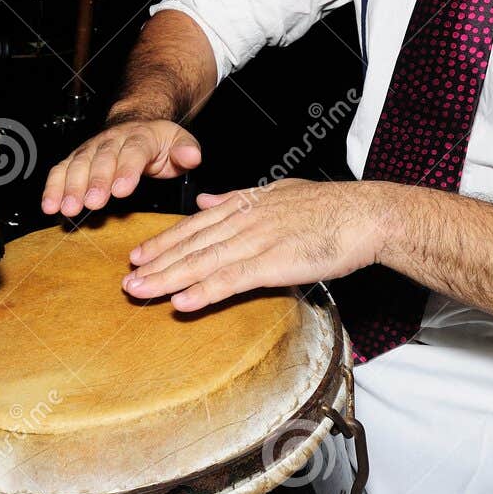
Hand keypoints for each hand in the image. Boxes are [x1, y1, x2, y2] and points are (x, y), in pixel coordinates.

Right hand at [40, 118, 202, 216]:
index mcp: (140, 137)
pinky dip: (52, 188)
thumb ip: (186, 151)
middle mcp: (112, 141)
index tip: (121, 190)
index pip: (134, 152)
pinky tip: (49, 206)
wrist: (136, 123)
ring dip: (70, 187)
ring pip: (77, 165)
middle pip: (102, 160)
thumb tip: (192, 156)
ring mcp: (91, 149)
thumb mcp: (179, 142)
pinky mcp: (76, 159)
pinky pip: (61, 170)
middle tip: (90, 202)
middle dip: (94, 181)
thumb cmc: (157, 141)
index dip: (126, 170)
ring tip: (66, 208)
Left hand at [121, 179, 390, 310]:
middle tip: (127, 279)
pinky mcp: (274, 263)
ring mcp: (257, 241)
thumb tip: (208, 198)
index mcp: (245, 204)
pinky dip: (204, 291)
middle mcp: (245, 220)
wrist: (365, 214)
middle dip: (156, 263)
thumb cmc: (329, 206)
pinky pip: (232, 280)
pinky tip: (182, 302)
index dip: (166, 241)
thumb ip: (240, 197)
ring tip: (141, 291)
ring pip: (203, 262)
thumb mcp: (278, 191)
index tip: (140, 254)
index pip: (196, 224)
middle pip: (192, 244)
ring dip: (168, 279)